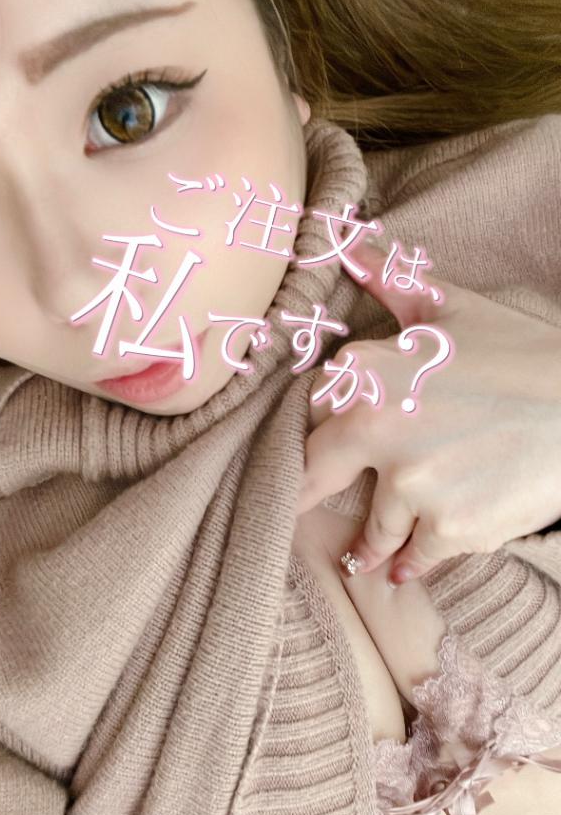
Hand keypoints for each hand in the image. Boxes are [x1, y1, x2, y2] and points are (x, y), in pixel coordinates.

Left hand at [296, 244, 560, 584]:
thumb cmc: (523, 350)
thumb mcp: (454, 306)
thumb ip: (389, 281)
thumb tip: (343, 242)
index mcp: (364, 373)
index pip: (308, 412)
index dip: (312, 431)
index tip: (306, 448)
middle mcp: (375, 432)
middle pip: (314, 478)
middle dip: (304, 497)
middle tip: (290, 513)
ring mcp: (412, 487)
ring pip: (371, 530)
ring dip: (366, 547)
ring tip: (358, 560)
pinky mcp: (450, 529)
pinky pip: (414, 557)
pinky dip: (408, 565)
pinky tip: (402, 572)